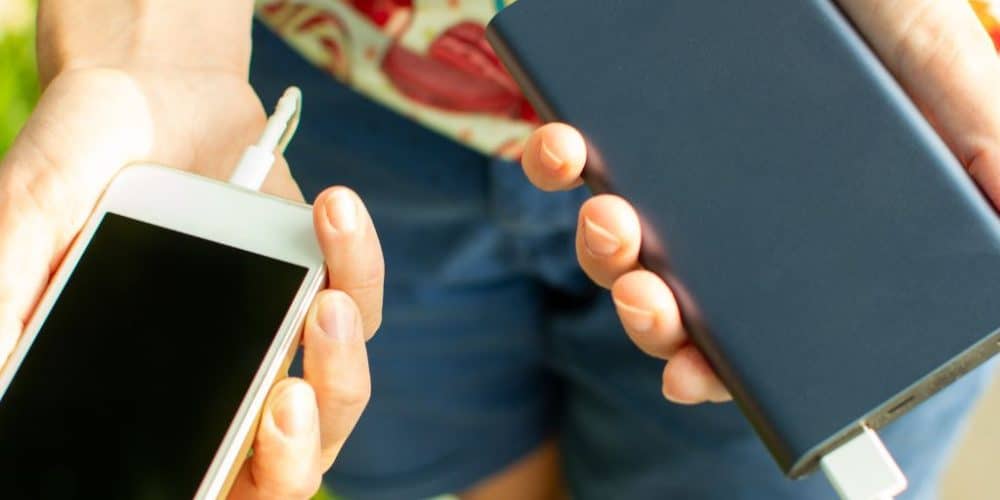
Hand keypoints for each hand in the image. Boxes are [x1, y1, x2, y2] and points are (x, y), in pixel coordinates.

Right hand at [1, 48, 382, 499]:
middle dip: (291, 455)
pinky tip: (333, 210)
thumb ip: (13, 295)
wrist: (146, 86)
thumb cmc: (79, 160)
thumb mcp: (28, 222)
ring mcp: (279, 337)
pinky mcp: (325, 282)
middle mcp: (222, 381)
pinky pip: (363, 298)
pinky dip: (357, 261)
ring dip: (342, 362)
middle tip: (286, 404)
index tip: (208, 471)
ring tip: (326, 305)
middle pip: (278, 467)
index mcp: (151, 393)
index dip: (204, 487)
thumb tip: (4, 374)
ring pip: (338, 396)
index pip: (192, 475)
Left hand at [521, 0, 999, 404]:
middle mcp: (725, 211)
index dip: (717, 370)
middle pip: (670, 302)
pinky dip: (552, 164)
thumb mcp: (938, 66)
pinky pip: (565, 159)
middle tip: (645, 295)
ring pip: (612, 242)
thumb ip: (978, 139)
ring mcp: (665, 169)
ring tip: (609, 214)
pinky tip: (557, 147)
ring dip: (600, 249)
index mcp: (792, 231)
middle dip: (646, 316)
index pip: (751, 331)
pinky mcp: (615, 117)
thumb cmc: (878, 2)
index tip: (689, 378)